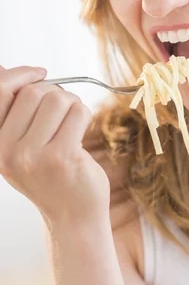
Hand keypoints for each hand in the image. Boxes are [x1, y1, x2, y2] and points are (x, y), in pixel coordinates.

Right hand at [0, 65, 109, 226]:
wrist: (73, 216)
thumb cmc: (51, 174)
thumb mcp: (21, 145)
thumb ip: (15, 110)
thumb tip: (7, 69)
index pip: (0, 90)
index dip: (21, 74)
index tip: (40, 73)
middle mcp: (6, 150)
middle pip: (34, 91)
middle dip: (56, 94)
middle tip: (64, 114)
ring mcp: (32, 156)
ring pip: (58, 98)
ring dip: (73, 105)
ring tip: (72, 126)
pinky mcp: (60, 157)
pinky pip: (78, 112)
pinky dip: (85, 116)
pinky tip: (81, 136)